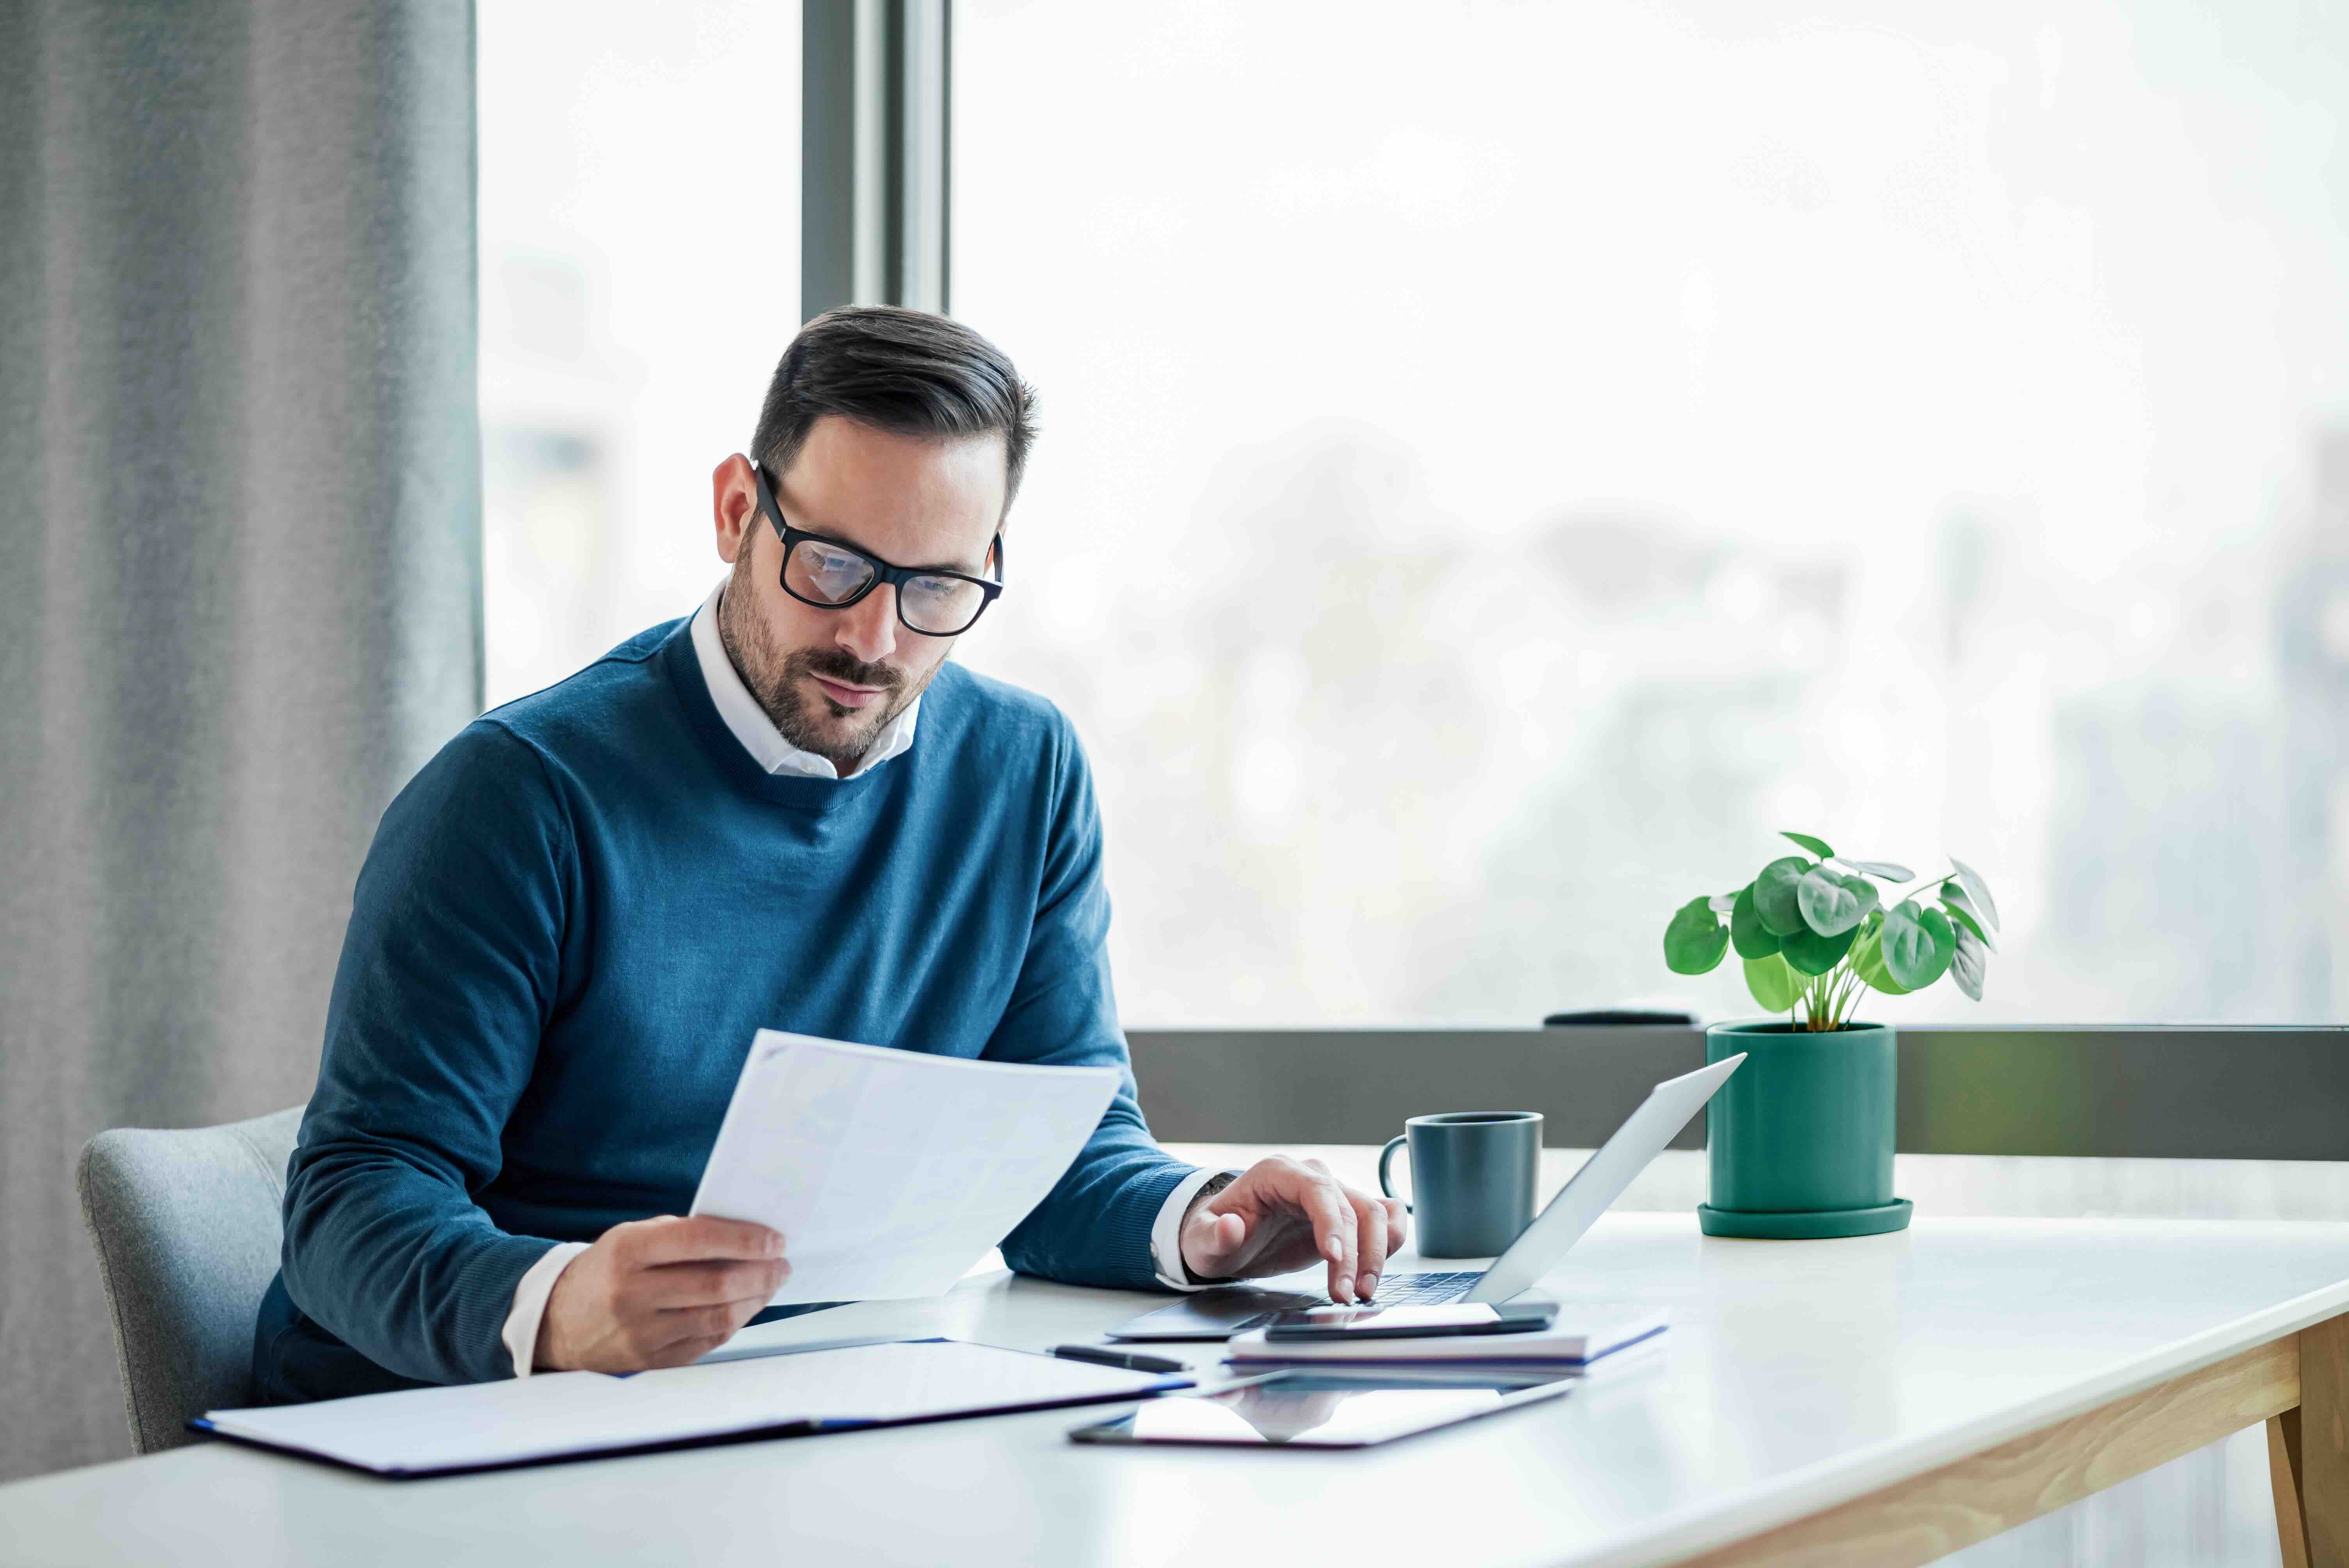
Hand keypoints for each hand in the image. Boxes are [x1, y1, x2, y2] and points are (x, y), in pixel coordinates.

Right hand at [535, 1215, 786, 1372]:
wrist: (559, 1321)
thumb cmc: (606, 1271)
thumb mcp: (631, 1237)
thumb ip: (681, 1234)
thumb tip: (743, 1235)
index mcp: (627, 1251)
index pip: (698, 1240)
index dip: (744, 1239)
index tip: (774, 1239)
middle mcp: (632, 1293)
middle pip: (716, 1284)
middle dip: (761, 1272)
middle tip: (782, 1263)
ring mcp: (640, 1333)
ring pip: (718, 1317)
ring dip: (755, 1299)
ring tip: (771, 1283)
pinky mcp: (650, 1361)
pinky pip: (707, 1342)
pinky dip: (734, 1323)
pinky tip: (746, 1307)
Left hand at [1177, 1157, 1406, 1303]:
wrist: (1226, 1238)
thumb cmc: (1214, 1235)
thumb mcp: (1201, 1240)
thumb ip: (1212, 1235)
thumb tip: (1229, 1227)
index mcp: (1277, 1173)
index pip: (1317, 1190)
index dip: (1331, 1222)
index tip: (1334, 1258)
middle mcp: (1311, 1178)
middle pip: (1351, 1206)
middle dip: (1356, 1254)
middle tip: (1346, 1295)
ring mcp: (1332, 1196)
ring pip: (1374, 1214)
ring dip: (1376, 1254)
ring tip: (1362, 1292)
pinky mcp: (1345, 1216)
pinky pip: (1383, 1217)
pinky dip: (1391, 1240)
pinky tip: (1378, 1268)